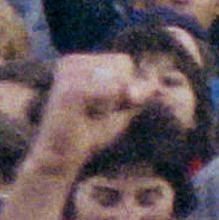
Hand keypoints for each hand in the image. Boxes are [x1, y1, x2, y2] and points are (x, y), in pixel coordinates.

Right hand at [16, 49, 145, 184]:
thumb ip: (138, 93)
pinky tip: (86, 115)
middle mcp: (71, 62)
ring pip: (119, 79)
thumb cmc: (89, 133)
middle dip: (120, 94)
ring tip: (88, 113)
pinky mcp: (69, 89)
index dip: (125, 87)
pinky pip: (111, 89)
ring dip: (111, 102)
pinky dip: (107, 106)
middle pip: (123, 66)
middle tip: (94, 111)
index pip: (123, 61)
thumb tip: (157, 81)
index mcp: (79, 62)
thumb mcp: (121, 109)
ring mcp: (68, 73)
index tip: (102, 105)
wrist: (61, 158)